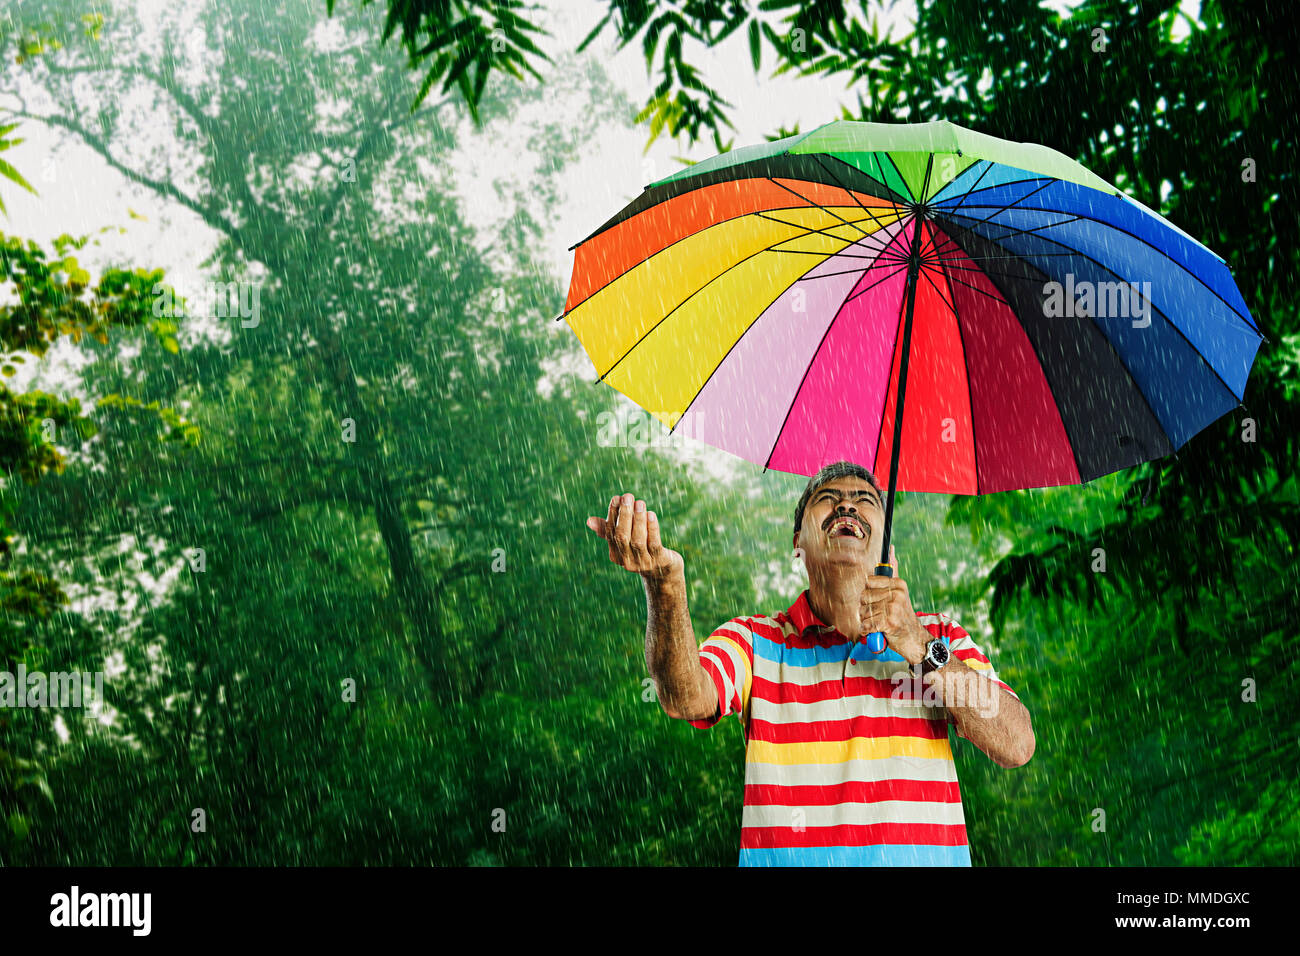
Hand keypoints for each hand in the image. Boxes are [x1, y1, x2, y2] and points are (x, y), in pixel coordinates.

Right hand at [586, 493, 683, 581]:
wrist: (663, 571)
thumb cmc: (641, 550)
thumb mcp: (625, 541)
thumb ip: (609, 531)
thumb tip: (588, 521)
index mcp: (615, 555)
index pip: (610, 533)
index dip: (612, 515)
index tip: (616, 498)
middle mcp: (627, 561)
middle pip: (622, 537)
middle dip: (624, 515)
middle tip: (627, 496)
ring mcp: (643, 563)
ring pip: (638, 541)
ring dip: (638, 520)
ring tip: (639, 503)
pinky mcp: (659, 560)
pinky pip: (654, 544)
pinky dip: (652, 528)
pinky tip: (651, 514)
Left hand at [860, 544, 927, 665]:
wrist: (915, 640)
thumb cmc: (902, 616)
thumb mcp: (899, 592)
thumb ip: (892, 572)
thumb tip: (890, 549)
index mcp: (898, 583)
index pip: (868, 582)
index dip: (869, 594)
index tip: (879, 601)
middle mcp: (897, 593)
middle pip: (863, 597)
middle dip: (866, 609)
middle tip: (879, 615)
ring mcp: (894, 608)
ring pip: (863, 612)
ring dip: (867, 621)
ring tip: (880, 623)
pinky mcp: (890, 622)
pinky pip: (867, 624)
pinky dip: (867, 630)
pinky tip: (876, 631)